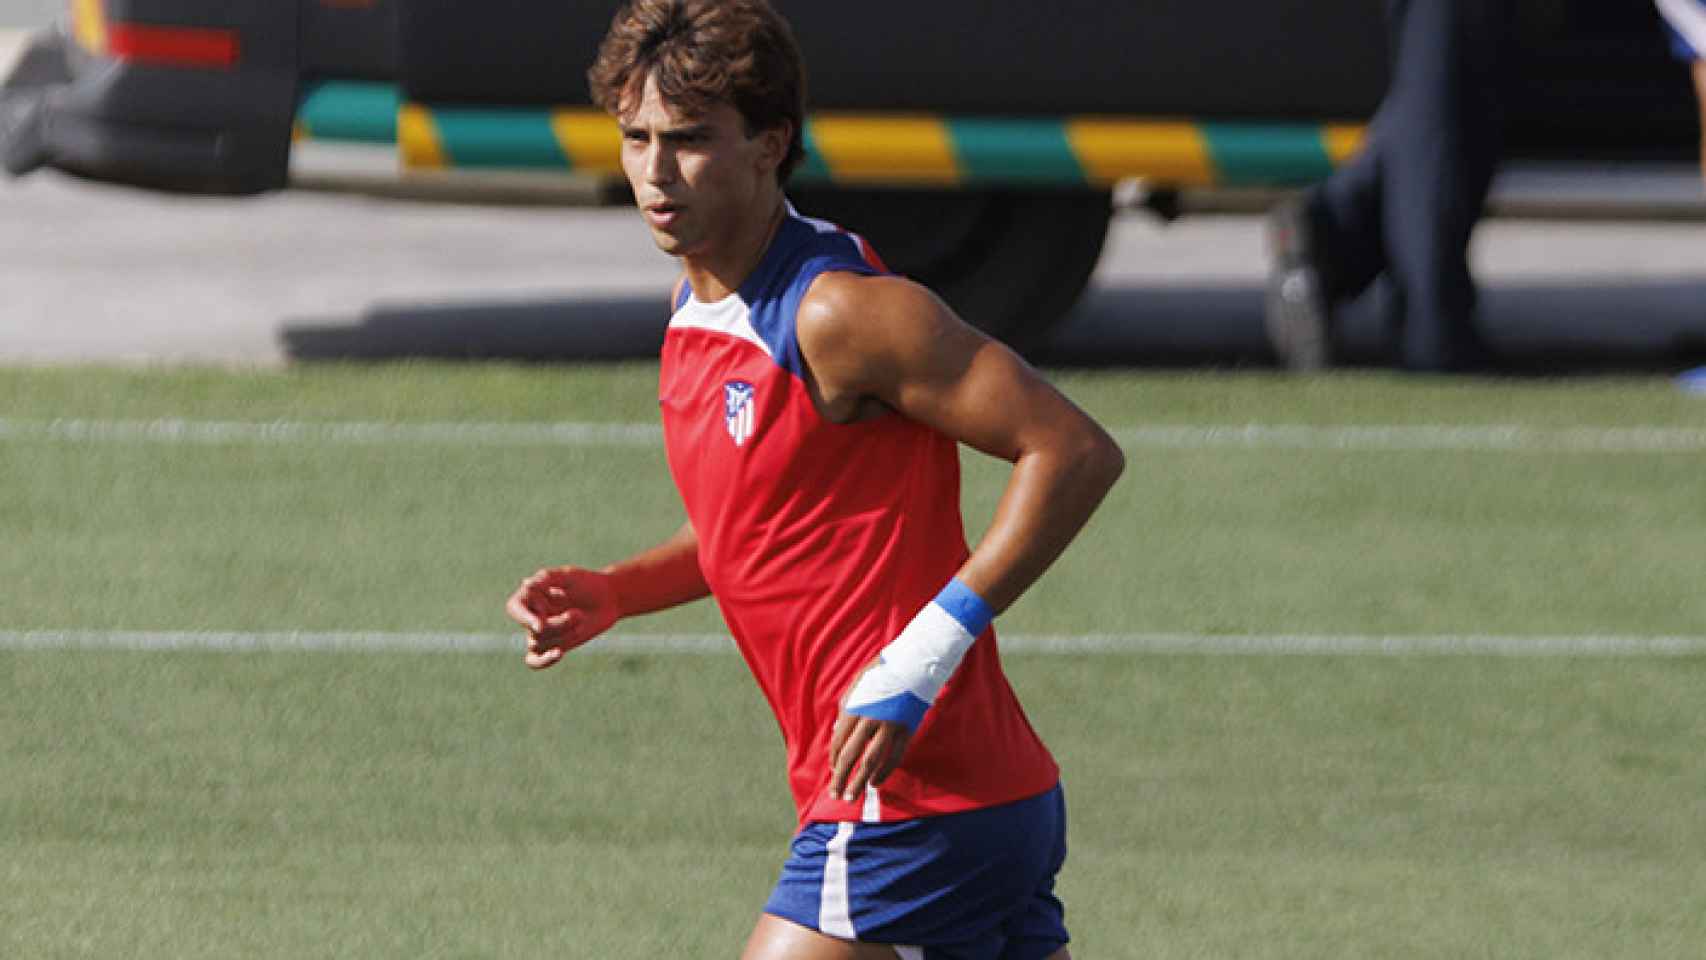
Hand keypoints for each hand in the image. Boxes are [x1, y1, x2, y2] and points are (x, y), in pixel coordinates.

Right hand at [505, 566, 619, 669]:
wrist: (609, 598)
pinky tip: (558, 654)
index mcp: (532, 595)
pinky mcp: (553, 645)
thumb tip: (525, 583)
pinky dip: (542, 661)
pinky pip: (534, 660)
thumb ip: (548, 578)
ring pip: (539, 642)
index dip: (524, 618)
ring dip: (563, 633)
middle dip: (557, 625)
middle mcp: (533, 614)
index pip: (515, 608)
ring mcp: (542, 631)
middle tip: (577, 614)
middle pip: (533, 629)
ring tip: (580, 618)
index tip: (539, 625)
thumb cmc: (587, 583)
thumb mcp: (569, 576)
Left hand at [826, 659, 914, 802]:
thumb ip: (846, 708)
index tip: (833, 771)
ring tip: (850, 797)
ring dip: (859, 781)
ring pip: (871, 761)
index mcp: (855, 708)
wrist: (915, 663)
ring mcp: (889, 726)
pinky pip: (894, 757)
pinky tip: (875, 784)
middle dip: (840, 777)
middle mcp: (870, 719)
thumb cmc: (883, 671)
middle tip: (835, 794)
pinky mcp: (906, 730)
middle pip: (850, 755)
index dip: (834, 759)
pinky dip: (883, 773)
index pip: (839, 741)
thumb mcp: (858, 684)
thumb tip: (837, 732)